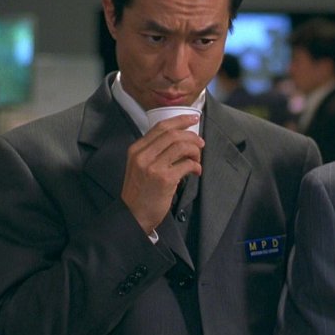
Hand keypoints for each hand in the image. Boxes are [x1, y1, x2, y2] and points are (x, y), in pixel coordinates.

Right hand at [121, 114, 203, 233]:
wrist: (133, 215)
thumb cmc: (140, 192)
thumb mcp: (139, 166)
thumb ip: (153, 152)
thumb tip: (180, 140)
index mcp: (136, 149)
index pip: (161, 127)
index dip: (180, 120)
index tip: (194, 118)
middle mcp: (143, 155)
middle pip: (173, 134)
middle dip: (192, 136)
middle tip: (201, 143)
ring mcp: (153, 167)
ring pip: (182, 146)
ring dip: (195, 151)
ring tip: (198, 159)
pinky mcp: (165, 179)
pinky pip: (187, 164)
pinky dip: (196, 166)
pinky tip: (196, 171)